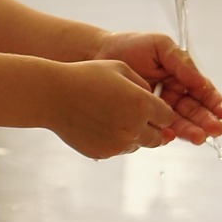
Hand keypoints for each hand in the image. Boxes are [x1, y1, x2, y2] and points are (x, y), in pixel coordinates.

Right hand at [45, 59, 179, 159]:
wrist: (53, 95)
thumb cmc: (85, 76)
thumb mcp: (120, 68)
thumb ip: (143, 85)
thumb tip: (156, 103)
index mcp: (142, 104)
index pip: (168, 116)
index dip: (162, 111)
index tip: (153, 106)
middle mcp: (134, 128)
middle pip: (159, 136)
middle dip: (153, 126)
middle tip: (136, 113)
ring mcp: (119, 144)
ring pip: (139, 144)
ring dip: (135, 134)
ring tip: (114, 115)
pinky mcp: (104, 153)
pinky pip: (120, 149)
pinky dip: (116, 140)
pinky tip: (100, 123)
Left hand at [87, 31, 221, 144]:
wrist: (98, 54)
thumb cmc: (130, 45)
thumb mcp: (159, 46)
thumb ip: (181, 62)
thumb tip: (201, 82)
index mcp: (182, 76)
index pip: (204, 92)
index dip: (217, 104)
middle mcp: (174, 95)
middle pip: (195, 111)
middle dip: (207, 121)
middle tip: (216, 130)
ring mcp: (160, 108)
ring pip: (180, 122)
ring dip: (191, 131)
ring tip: (199, 137)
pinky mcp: (144, 117)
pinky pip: (158, 128)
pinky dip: (166, 133)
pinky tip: (171, 136)